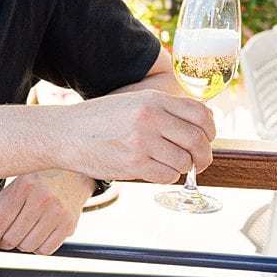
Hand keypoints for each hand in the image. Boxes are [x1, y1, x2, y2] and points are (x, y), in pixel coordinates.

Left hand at [0, 169, 90, 262]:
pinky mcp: (69, 224)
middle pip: (12, 237)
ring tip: (26, 229)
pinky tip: (39, 233)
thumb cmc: (36, 183)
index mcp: (24, 186)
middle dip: (5, 241)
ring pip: (28, 246)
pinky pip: (45, 251)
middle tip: (8, 232)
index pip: (0, 221)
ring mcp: (58, 211)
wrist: (72, 174)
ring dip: (21, 244)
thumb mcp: (11, 192)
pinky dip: (37, 247)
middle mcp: (42, 198)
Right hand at [63, 90, 214, 185]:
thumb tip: (198, 126)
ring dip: (183, 168)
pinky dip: (167, 176)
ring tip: (171, 164)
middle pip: (198, 140)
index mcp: (153, 99)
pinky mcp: (133, 164)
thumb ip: (163, 110)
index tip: (208, 138)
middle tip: (200, 161)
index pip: (201, 114)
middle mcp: (150, 118)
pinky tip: (156, 170)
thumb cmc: (100, 119)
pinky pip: (167, 176)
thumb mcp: (133, 102)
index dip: (211, 130)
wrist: (66, 133)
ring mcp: (142, 142)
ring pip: (184, 162)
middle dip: (204, 155)